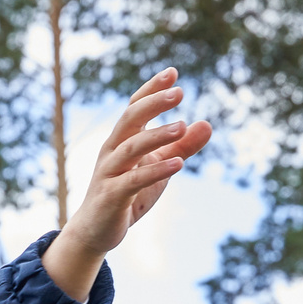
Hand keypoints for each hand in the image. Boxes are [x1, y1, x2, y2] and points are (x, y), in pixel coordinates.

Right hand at [41, 67, 214, 301]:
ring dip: (157, 135)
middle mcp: (112, 150)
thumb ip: (181, 146)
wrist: (95, 231)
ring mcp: (109, 173)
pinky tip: (178, 163)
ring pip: (131, 147)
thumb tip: (207, 124)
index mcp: (122, 139)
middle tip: (179, 92)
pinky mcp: (111, 196)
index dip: (152, 90)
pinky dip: (155, 170)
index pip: (135, 107)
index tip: (173, 72)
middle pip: (129, 119)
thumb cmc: (127, 194)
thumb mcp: (158, 166)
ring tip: (182, 126)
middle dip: (153, 104)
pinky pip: (134, 180)